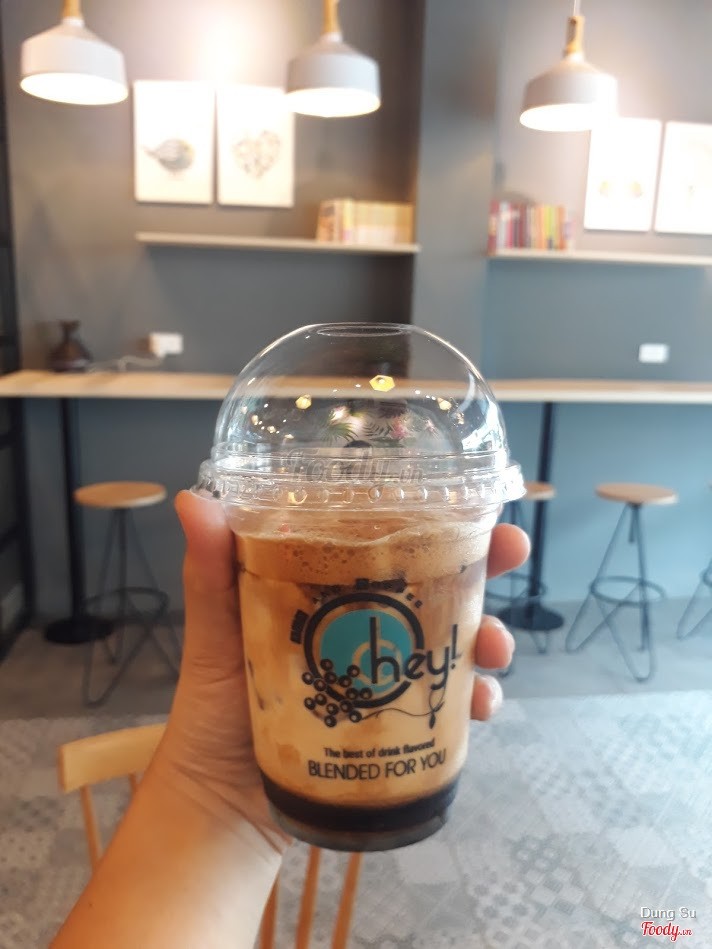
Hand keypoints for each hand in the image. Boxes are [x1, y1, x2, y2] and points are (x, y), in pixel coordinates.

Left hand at [157, 491, 528, 838]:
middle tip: (512, 553)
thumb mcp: (216, 632)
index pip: (388, 543)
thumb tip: (193, 499)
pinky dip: (474, 703)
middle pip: (437, 587)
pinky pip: (448, 708)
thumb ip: (209, 571)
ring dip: (487, 638)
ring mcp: (386, 679)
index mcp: (328, 593)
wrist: (222, 803)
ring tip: (493, 650)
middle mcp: (365, 629)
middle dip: (483, 567)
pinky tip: (481, 707)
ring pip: (454, 644)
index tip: (474, 501)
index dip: (433, 519)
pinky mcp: (396, 726)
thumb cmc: (213, 707)